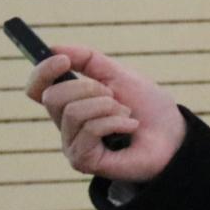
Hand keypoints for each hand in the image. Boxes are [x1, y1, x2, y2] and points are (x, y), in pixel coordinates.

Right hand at [23, 44, 179, 183]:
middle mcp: (65, 125)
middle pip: (53, 97)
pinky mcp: (83, 161)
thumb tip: (54, 48)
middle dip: (89, 88)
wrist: (172, 134)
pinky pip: (90, 130)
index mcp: (69, 103)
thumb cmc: (147, 106)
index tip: (62, 60)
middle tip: (113, 96)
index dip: (43, 71)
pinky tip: (130, 127)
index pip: (36, 88)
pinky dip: (116, 122)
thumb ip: (86, 58)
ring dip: (108, 106)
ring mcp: (72, 145)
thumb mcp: (117, 73)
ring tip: (126, 114)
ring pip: (73, 112)